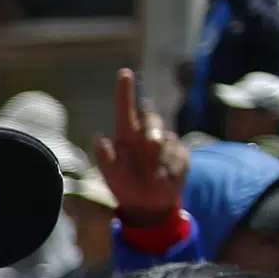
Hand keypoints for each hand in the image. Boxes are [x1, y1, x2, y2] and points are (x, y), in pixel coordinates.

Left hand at [94, 65, 188, 227]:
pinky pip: (178, 154)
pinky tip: (165, 177)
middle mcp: (145, 135)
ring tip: (153, 174)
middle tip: (151, 143)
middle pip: (151, 118)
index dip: (125, 91)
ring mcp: (165, 143)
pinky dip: (172, 167)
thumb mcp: (111, 176)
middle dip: (152, 126)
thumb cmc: (125, 187)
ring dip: (160, 155)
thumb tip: (98, 138)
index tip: (124, 72)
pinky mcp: (180, 153)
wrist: (148, 204)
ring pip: (166, 138)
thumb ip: (105, 158)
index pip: (125, 110)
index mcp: (126, 137)